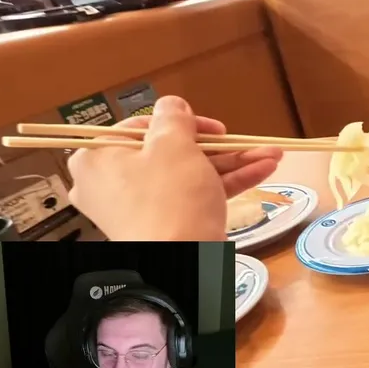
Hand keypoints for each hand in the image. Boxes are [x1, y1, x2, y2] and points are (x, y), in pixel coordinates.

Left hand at [67, 97, 282, 240]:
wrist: (180, 262)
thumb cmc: (169, 197)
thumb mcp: (173, 144)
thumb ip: (173, 118)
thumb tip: (172, 105)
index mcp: (98, 158)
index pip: (141, 128)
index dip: (183, 123)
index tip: (214, 127)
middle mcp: (111, 183)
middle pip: (170, 154)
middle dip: (219, 148)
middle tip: (247, 141)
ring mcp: (138, 208)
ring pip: (188, 176)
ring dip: (232, 164)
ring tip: (271, 156)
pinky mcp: (163, 227)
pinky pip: (192, 197)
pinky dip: (225, 185)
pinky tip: (263, 171)